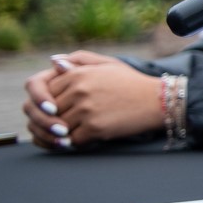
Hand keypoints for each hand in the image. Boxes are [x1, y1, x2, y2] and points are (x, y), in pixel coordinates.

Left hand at [22, 50, 162, 149]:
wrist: (158, 101)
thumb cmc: (132, 83)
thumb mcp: (107, 64)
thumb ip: (79, 60)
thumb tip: (53, 63)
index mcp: (78, 73)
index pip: (44, 91)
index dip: (46, 103)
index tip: (55, 110)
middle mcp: (79, 90)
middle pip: (48, 111)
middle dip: (50, 120)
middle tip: (57, 126)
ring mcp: (86, 110)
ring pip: (57, 128)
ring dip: (60, 134)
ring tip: (68, 134)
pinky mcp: (94, 128)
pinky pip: (72, 140)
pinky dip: (74, 143)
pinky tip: (82, 139)